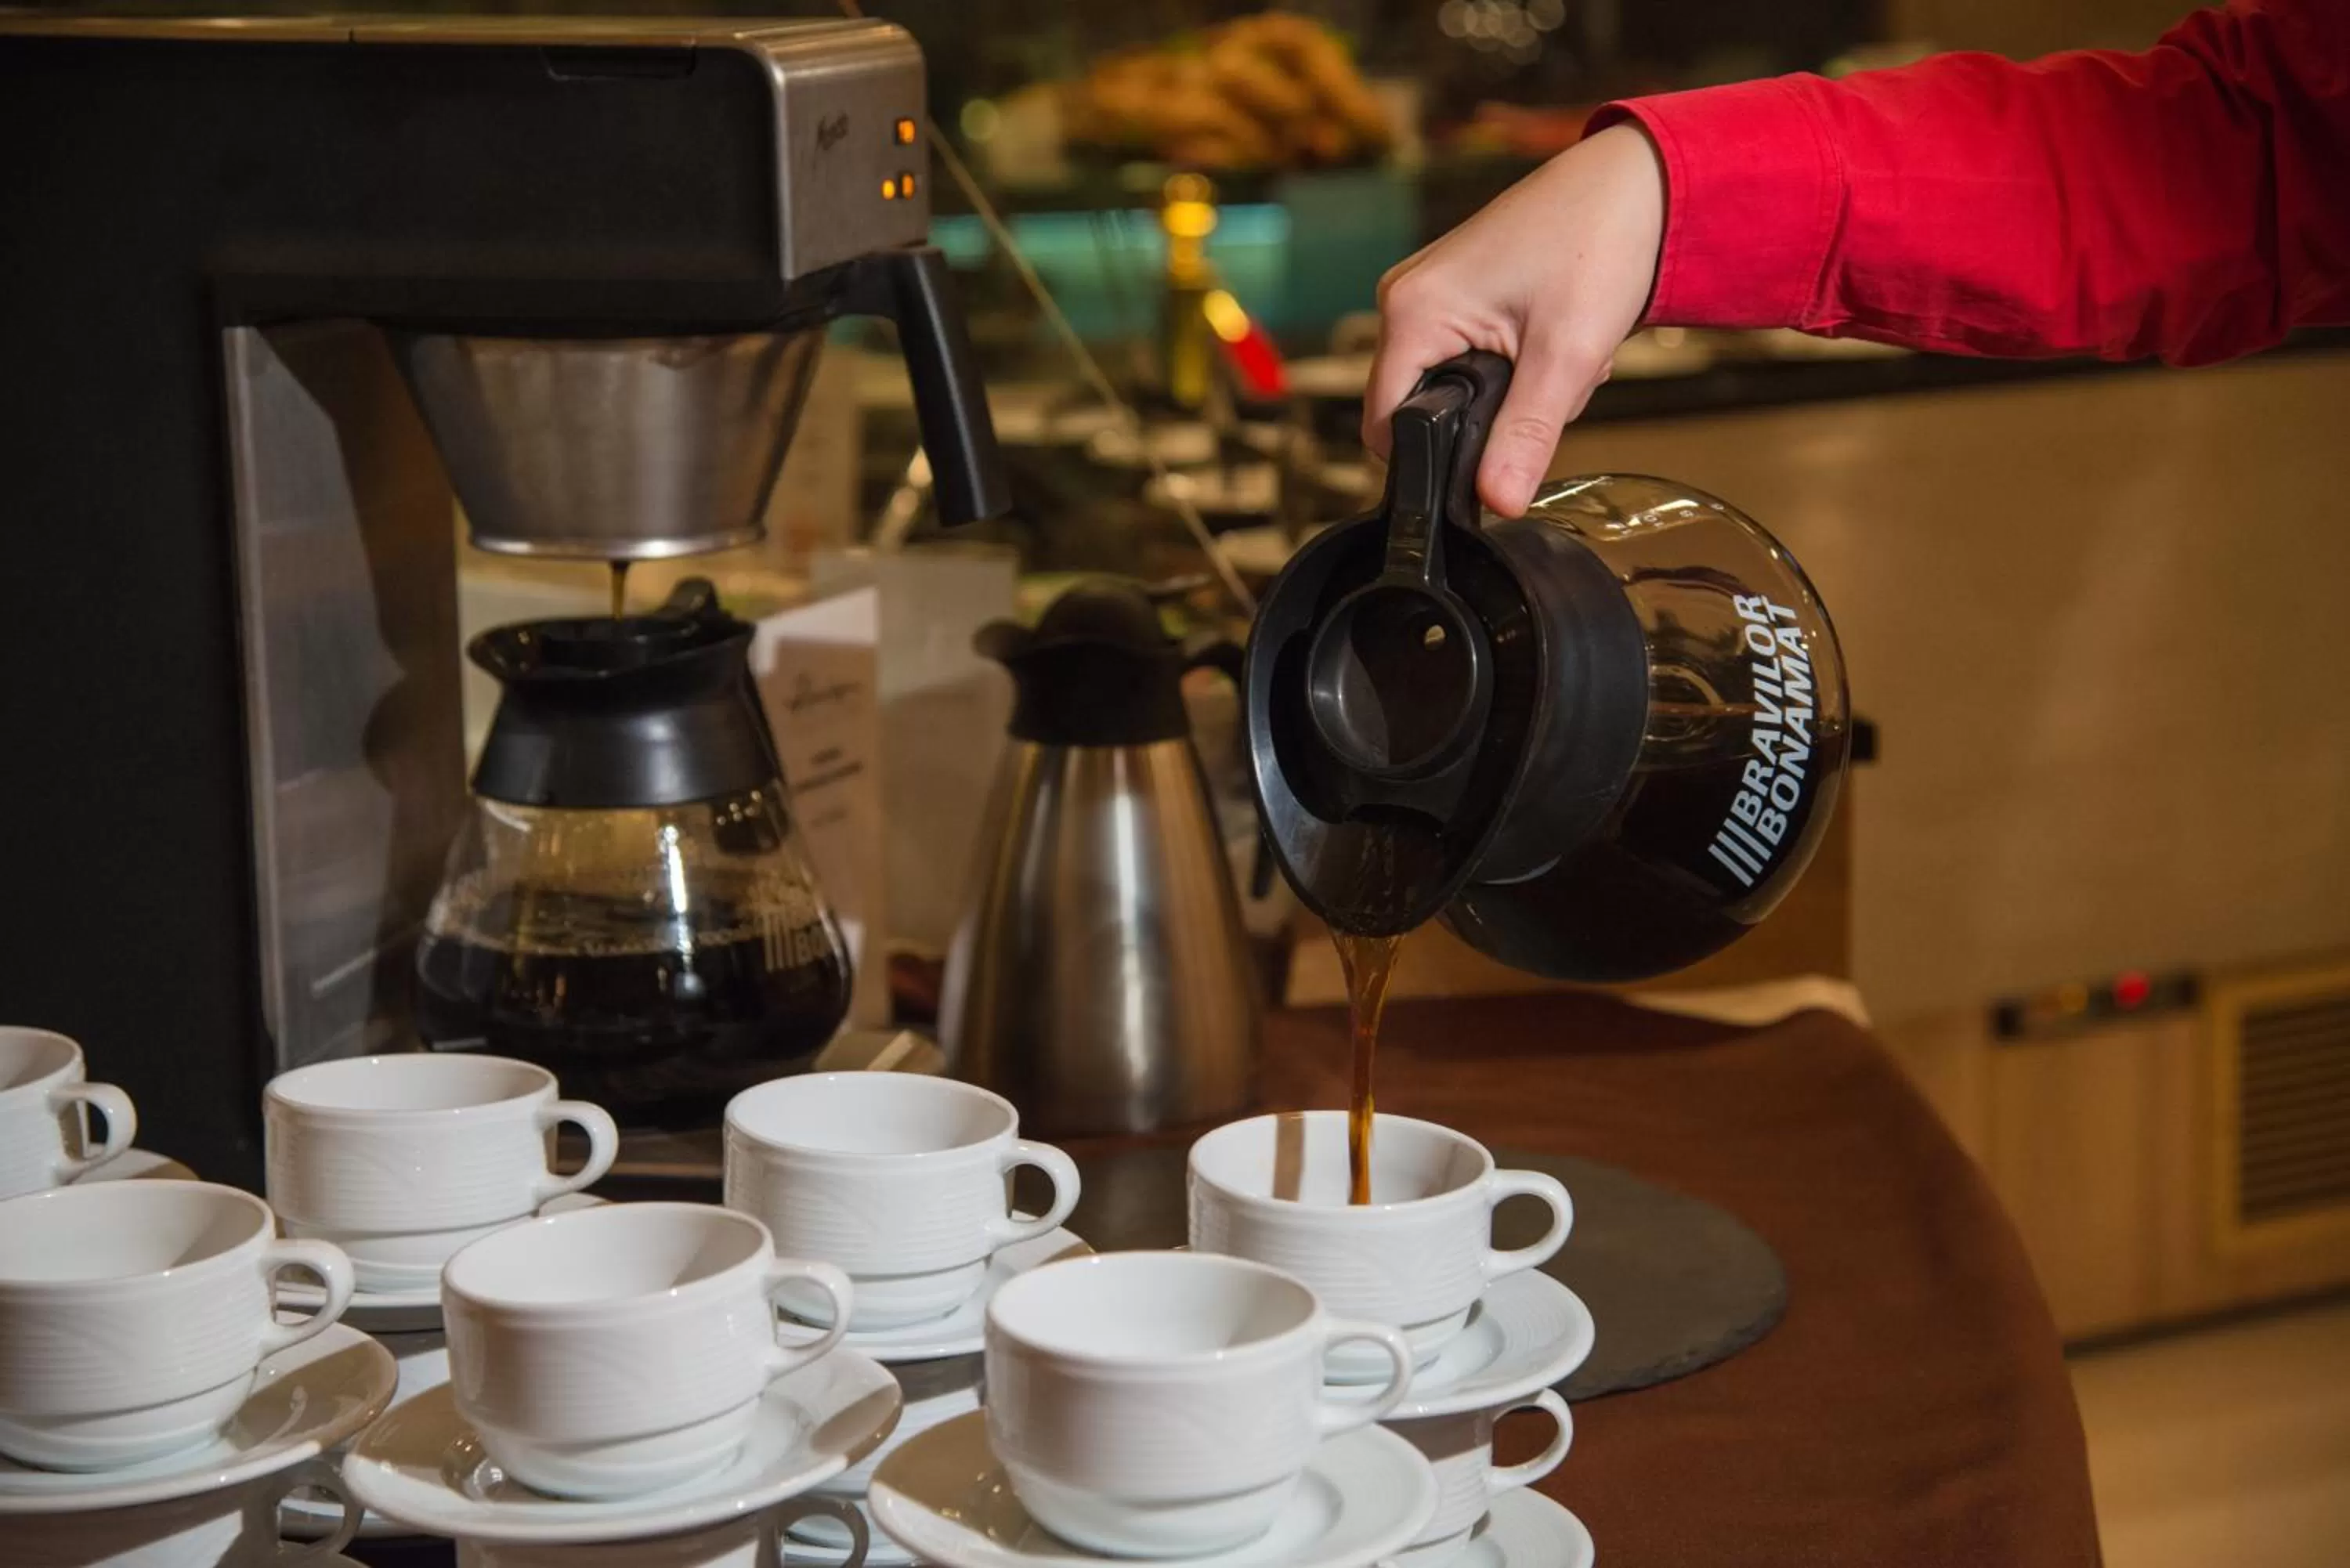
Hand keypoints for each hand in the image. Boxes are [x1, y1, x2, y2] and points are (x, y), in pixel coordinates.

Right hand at [1364, 124, 1665, 516]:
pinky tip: (1553, 336)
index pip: (1386, 423)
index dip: (1433, 457)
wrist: (1637, 182)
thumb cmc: (1599, 240)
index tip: (1493, 457)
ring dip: (1512, 389)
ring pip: (1453, 384)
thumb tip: (1498, 502)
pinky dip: (1516, 362)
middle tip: (1551, 383)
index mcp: (1413, 310)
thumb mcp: (1566, 355)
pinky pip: (1469, 355)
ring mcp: (1430, 290)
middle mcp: (1406, 296)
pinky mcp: (1457, 290)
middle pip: (1422, 405)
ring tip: (1560, 349)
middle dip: (1490, 416)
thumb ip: (1525, 436)